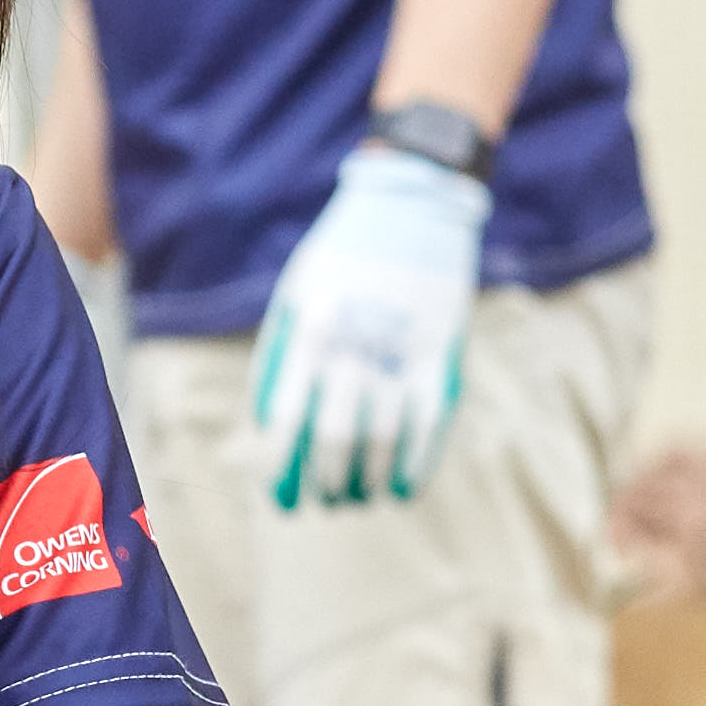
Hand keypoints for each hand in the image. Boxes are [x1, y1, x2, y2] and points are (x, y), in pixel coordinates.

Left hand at [250, 142, 490, 509]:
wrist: (414, 204)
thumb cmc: (343, 256)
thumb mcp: (296, 294)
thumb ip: (281, 356)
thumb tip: (266, 427)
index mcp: (308, 332)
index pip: (286, 422)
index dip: (282, 470)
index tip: (282, 501)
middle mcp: (353, 347)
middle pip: (335, 441)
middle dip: (327, 483)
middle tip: (325, 500)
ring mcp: (399, 353)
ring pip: (382, 442)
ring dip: (366, 481)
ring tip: (357, 497)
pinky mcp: (439, 356)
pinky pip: (428, 427)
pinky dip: (414, 466)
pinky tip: (400, 489)